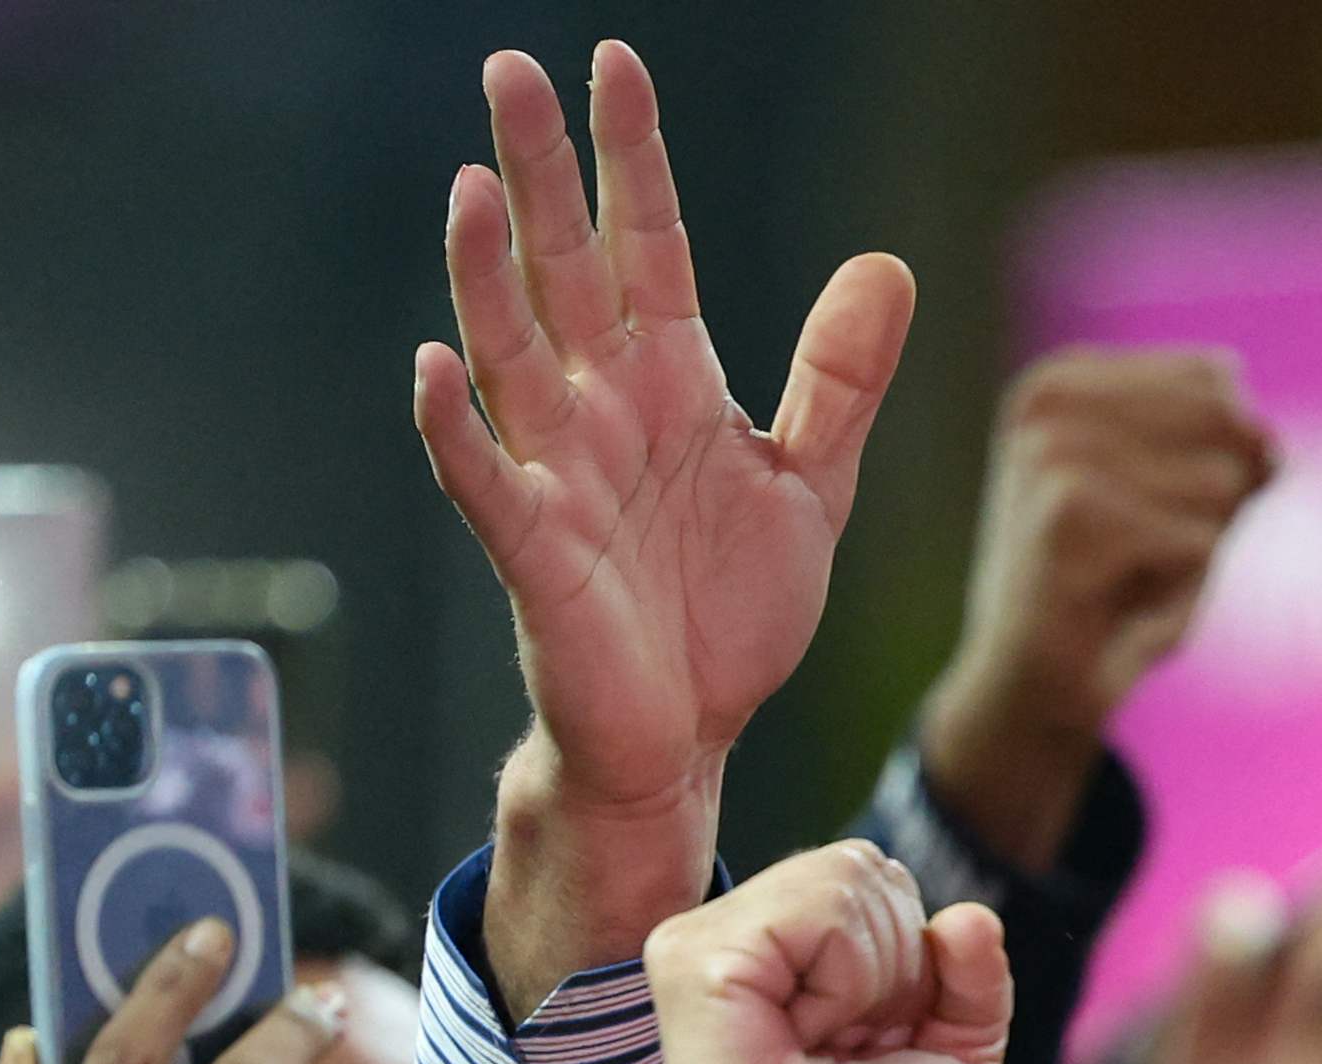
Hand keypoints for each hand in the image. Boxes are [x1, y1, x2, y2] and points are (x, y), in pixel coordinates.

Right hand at [416, 41, 912, 1006]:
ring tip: (473, 190)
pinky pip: (486, 482)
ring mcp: (560, 476)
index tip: (614, 67)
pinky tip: (434, 368)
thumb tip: (886, 266)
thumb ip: (840, 381)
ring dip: (487, 277)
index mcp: (670, 383)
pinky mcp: (536, 555)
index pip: (649, 245)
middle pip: (565, 271)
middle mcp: (603, 411)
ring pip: (513, 355)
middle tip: (510, 72)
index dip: (634, 160)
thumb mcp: (811, 487)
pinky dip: (457, 429)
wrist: (692, 739)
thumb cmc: (730, 615)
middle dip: (541, 173)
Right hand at [914, 348, 1281, 871]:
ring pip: (1219, 484)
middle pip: (1226, 424)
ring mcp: (1050, 451)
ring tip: (1131, 579)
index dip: (1223, 456)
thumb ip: (1235, 455)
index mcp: (1064, 381)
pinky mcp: (1066, 510)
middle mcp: (1049, 401)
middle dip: (1214, 504)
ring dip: (1195, 551)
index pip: (1216, 379)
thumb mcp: (1183, 504)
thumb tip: (1270, 443)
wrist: (1032, 691)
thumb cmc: (1112, 592)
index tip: (1151, 509)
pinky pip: (1198, 540)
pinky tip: (1119, 608)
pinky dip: (1178, 589)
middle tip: (1145, 552)